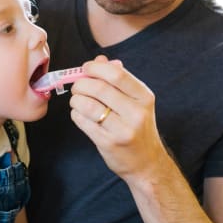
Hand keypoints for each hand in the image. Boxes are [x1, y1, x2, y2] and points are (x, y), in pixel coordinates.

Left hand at [69, 56, 171, 182]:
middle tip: (77, 86)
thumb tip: (99, 59)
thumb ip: (118, 80)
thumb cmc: (138, 128)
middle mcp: (136, 112)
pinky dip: (76, 114)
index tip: (86, 68)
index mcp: (144, 97)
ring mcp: (123, 129)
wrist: (147, 163)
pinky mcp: (108, 143)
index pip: (116, 74)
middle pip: (99, 88)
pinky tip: (80, 114)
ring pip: (87, 104)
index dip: (95, 68)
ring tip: (77, 101)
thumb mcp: (136, 102)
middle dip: (81, 84)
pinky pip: (83, 121)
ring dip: (76, 100)